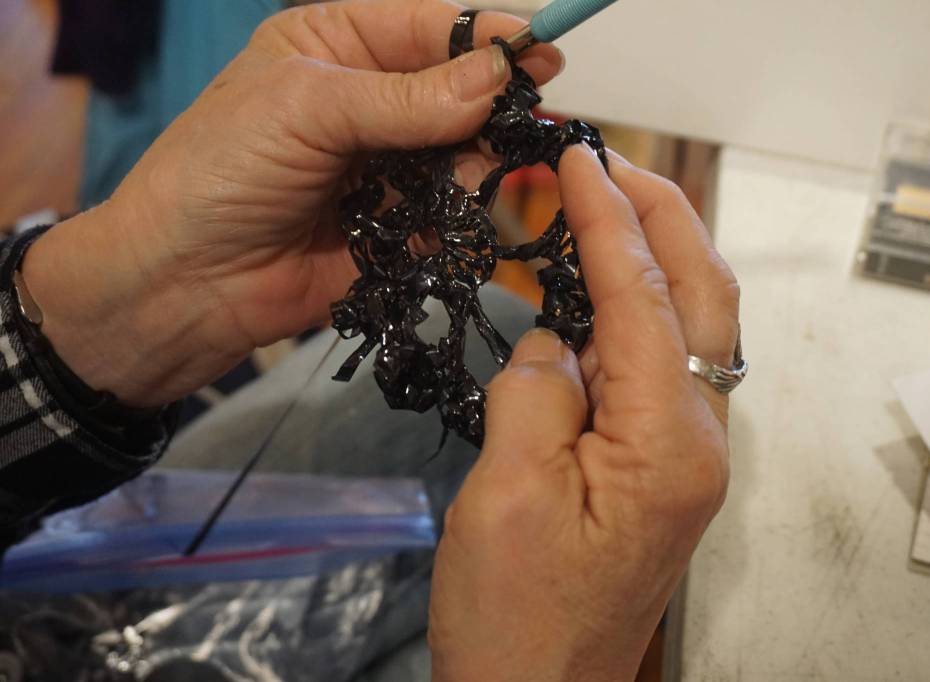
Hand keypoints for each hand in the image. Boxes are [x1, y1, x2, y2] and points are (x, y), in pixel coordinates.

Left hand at [21, 0, 561, 405]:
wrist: (185, 282)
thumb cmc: (220, 172)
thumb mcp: (305, 107)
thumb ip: (403, 97)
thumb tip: (493, 80)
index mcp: (340, 44)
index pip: (431, 27)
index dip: (488, 38)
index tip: (540, 54)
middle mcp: (373, 101)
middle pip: (461, 89)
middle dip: (494, 103)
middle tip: (526, 118)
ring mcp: (391, 165)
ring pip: (467, 151)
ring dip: (482, 160)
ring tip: (482, 171)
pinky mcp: (402, 226)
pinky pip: (455, 211)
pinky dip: (464, 212)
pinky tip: (455, 213)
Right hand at [429, 146, 738, 680]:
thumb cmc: (517, 620)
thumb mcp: (508, 495)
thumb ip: (535, 393)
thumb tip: (551, 339)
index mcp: (665, 446)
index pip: (646, 299)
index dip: (610, 220)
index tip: (581, 159)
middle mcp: (695, 443)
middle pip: (700, 297)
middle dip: (660, 217)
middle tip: (607, 162)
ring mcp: (683, 455)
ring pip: (685, 326)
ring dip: (648, 257)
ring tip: (596, 207)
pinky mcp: (658, 466)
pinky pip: (653, 366)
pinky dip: (628, 312)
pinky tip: (588, 293)